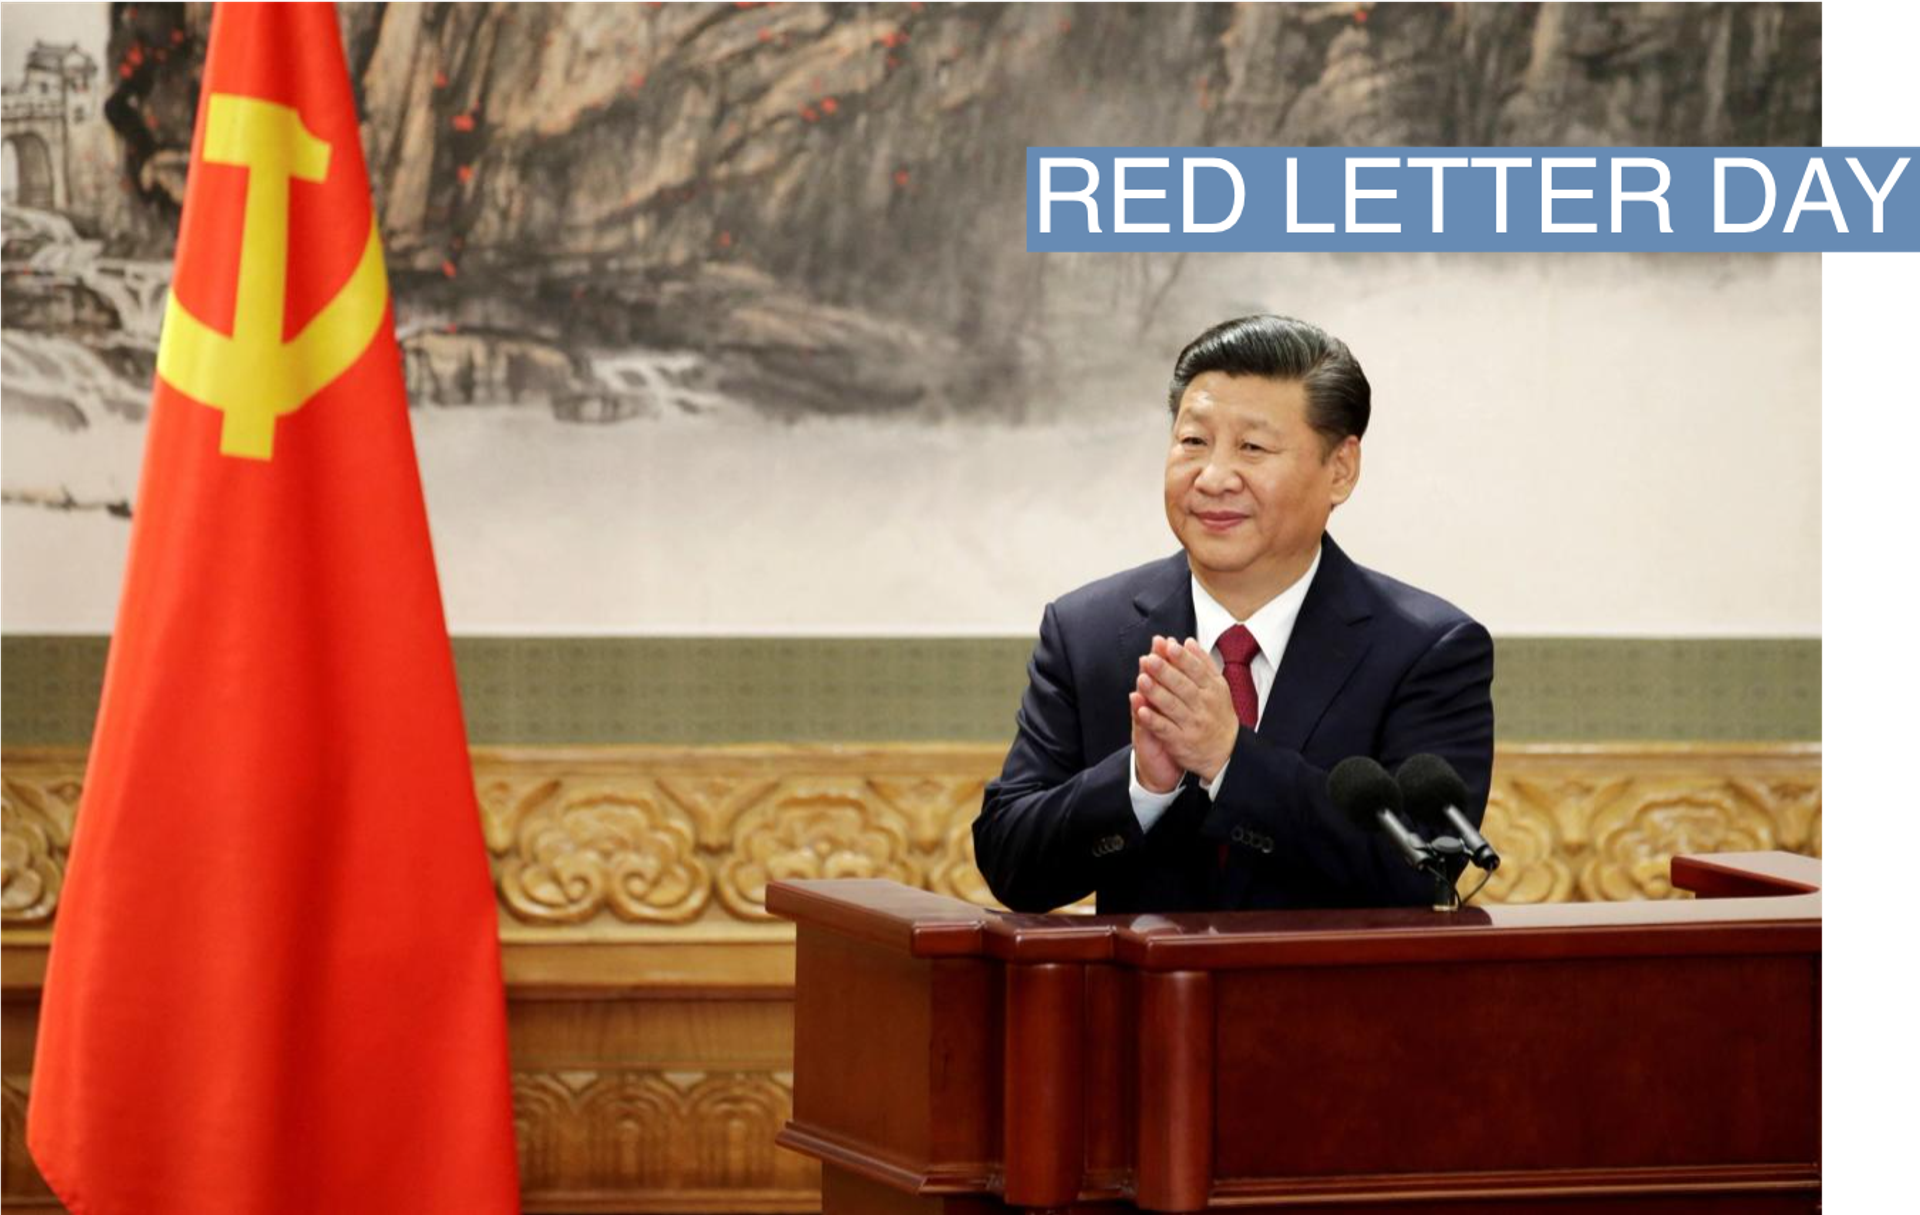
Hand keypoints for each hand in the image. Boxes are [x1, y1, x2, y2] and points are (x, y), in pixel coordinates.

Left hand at [1133, 635, 1239, 782]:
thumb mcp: (1218, 687)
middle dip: (1165, 672)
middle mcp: (1203, 706)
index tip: (1169, 645)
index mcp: (1212, 690)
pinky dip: (1153, 720)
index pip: (1196, 670)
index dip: (1182, 658)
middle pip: (1182, 686)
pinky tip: (1140, 710)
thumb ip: (1203, 664)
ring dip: (1156, 693)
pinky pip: (1165, 729)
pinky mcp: (1180, 742)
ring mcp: (1192, 725)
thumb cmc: (1217, 714)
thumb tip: (1188, 642)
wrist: (1226, 752)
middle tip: (1149, 659)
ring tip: (1141, 679)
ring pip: (1172, 706)